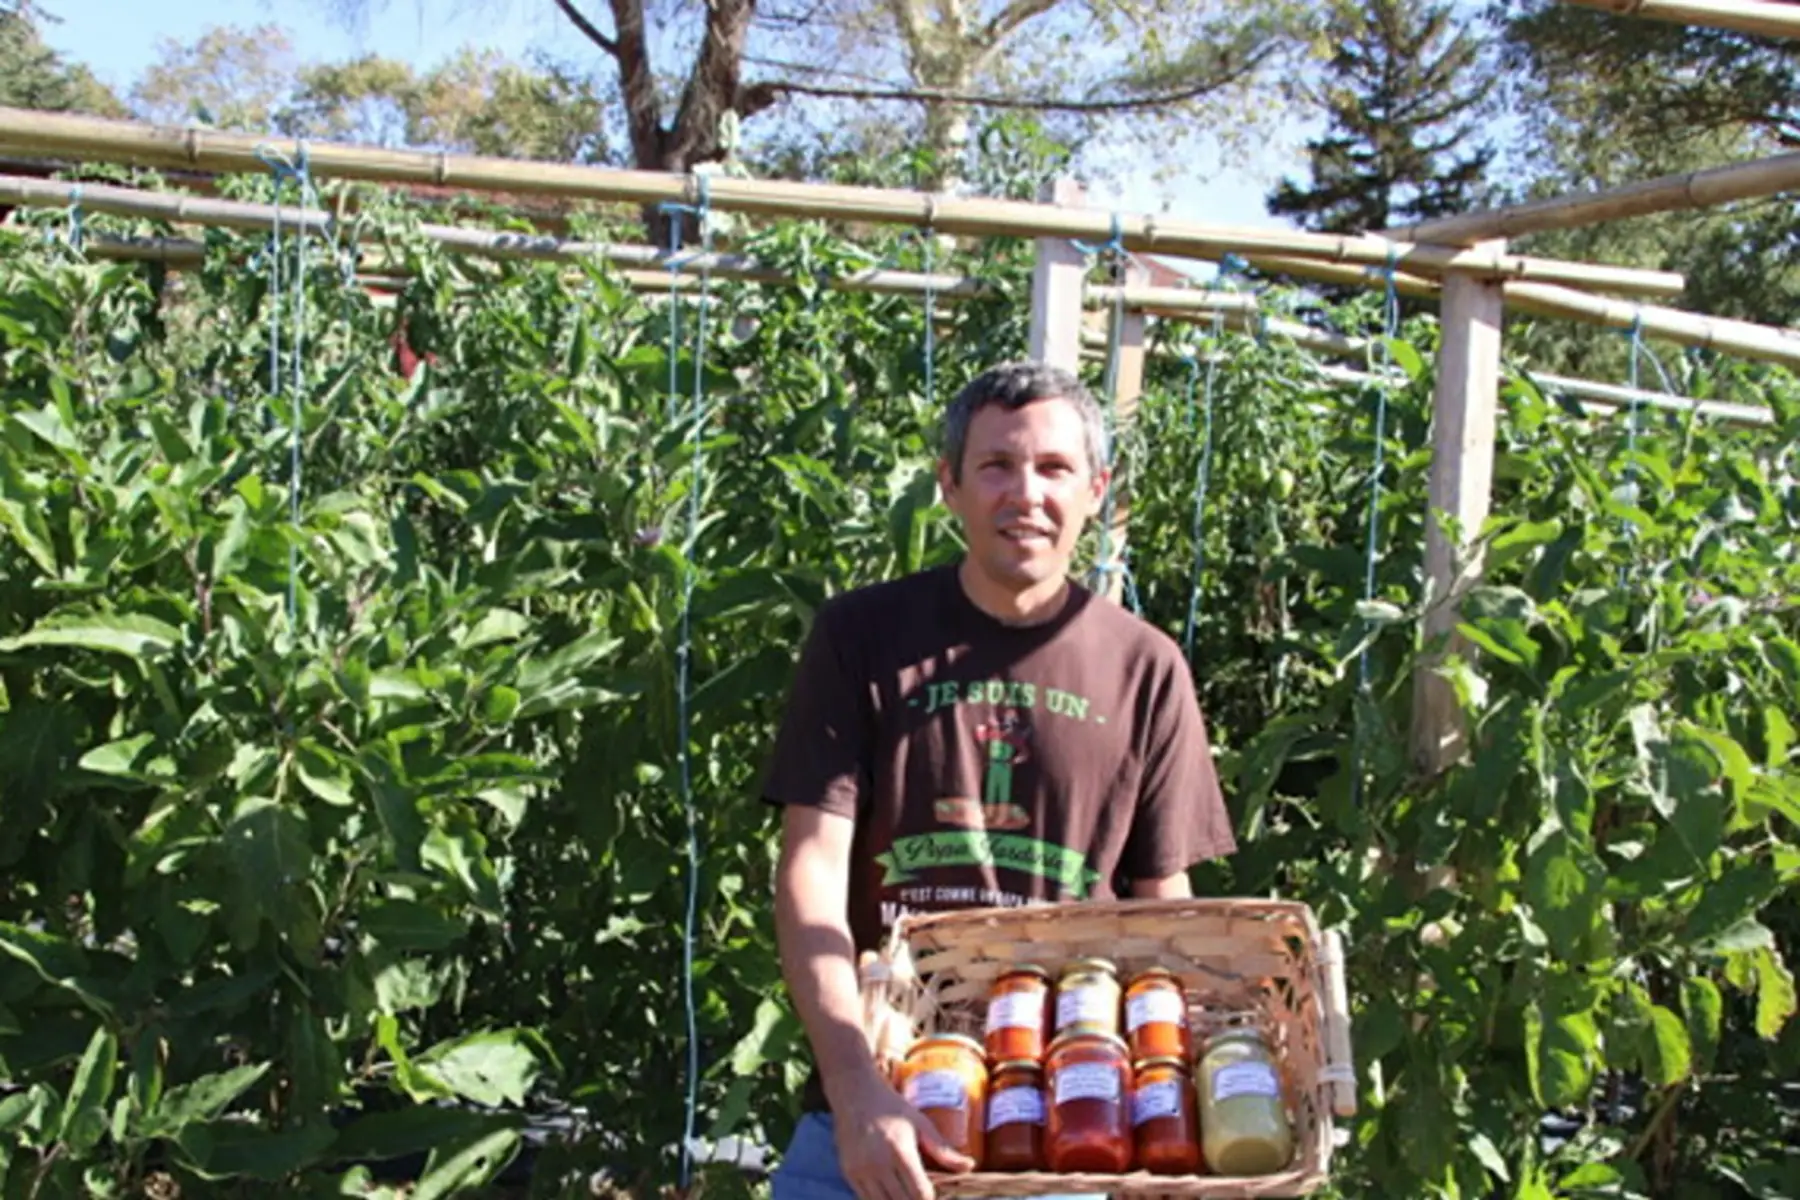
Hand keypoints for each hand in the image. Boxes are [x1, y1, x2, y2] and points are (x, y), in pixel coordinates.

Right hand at [832, 1069, 975, 1199]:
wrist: (855, 1095)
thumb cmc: (892, 1107)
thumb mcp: (921, 1124)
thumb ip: (943, 1150)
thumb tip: (970, 1166)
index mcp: (900, 1151)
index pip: (920, 1194)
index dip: (930, 1198)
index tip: (933, 1192)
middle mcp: (878, 1164)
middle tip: (920, 1191)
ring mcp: (860, 1171)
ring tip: (906, 1191)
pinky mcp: (849, 1174)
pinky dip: (881, 1199)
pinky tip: (890, 1190)